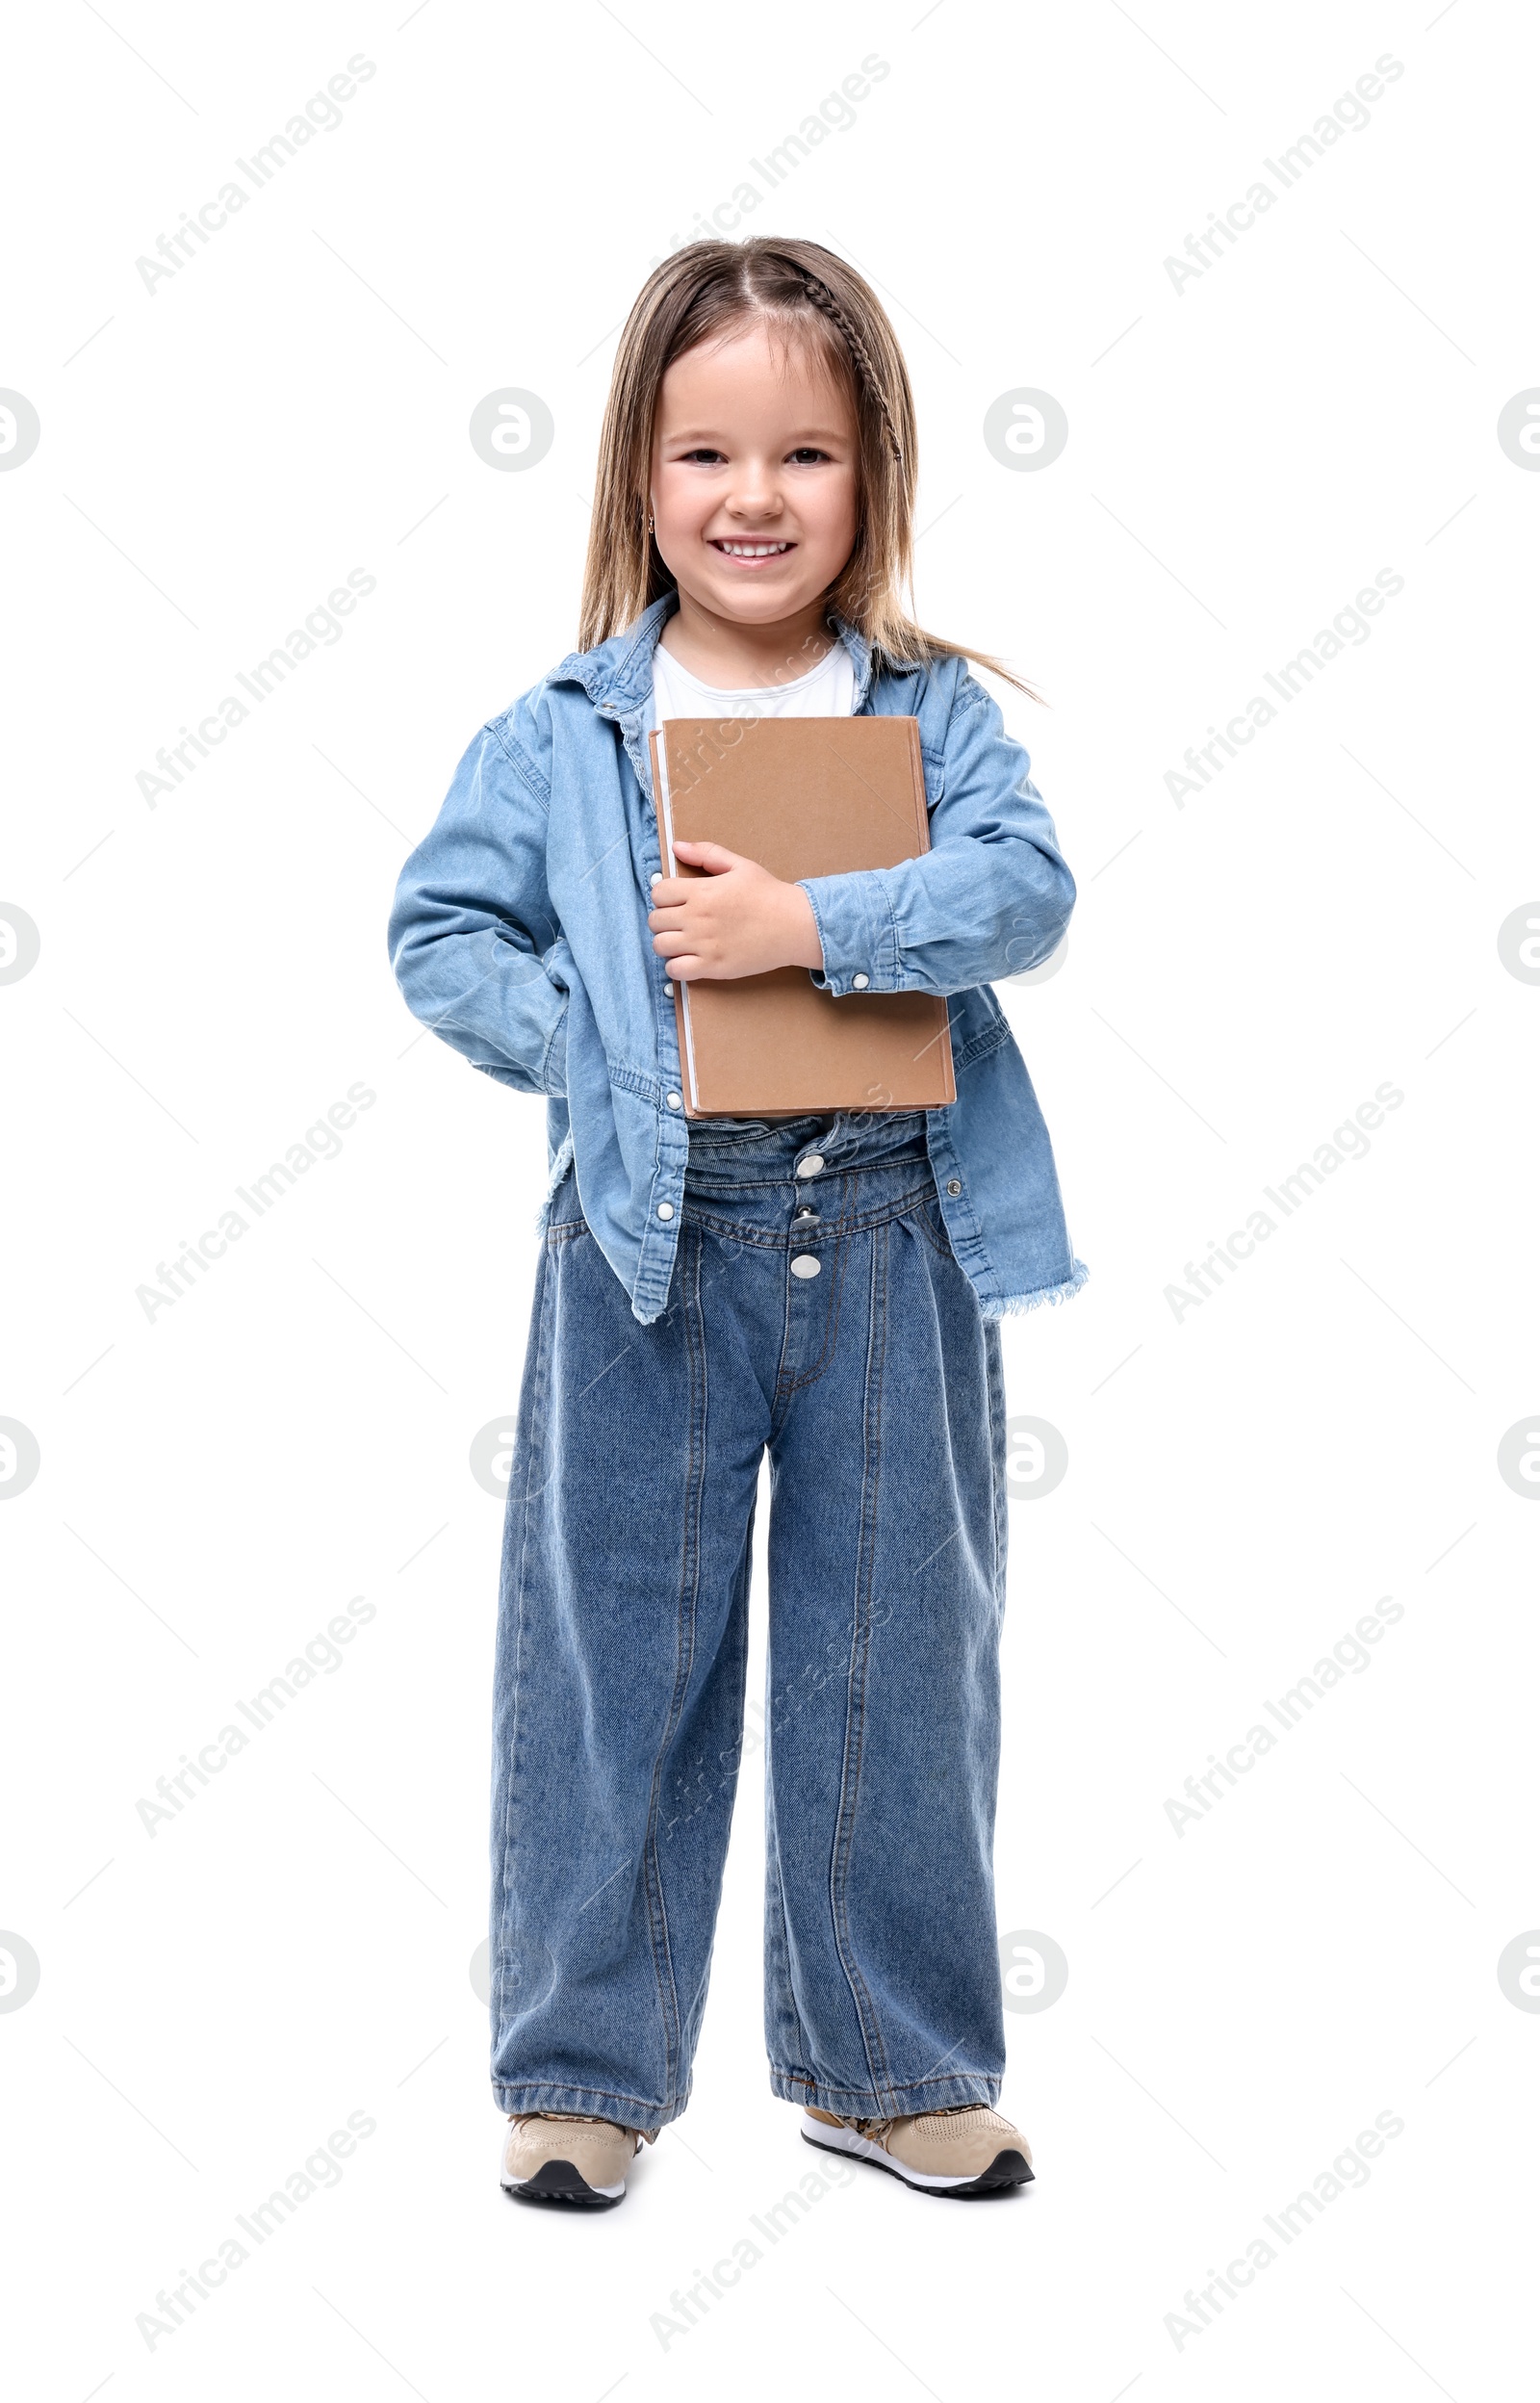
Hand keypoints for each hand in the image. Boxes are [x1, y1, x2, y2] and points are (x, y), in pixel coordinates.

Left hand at [648, 839, 824, 979]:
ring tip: (682, 941)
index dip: (664, 896)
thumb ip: (706, 854)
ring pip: (660, 946)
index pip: (658, 893)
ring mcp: (704, 944)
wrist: (794, 925)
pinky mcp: (713, 967)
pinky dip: (676, 967)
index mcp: (702, 890)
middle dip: (664, 920)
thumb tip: (677, 847)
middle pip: (655, 920)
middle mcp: (698, 917)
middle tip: (680, 922)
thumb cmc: (769, 894)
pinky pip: (675, 971)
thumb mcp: (739, 865)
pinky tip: (689, 959)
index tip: (676, 901)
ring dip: (667, 943)